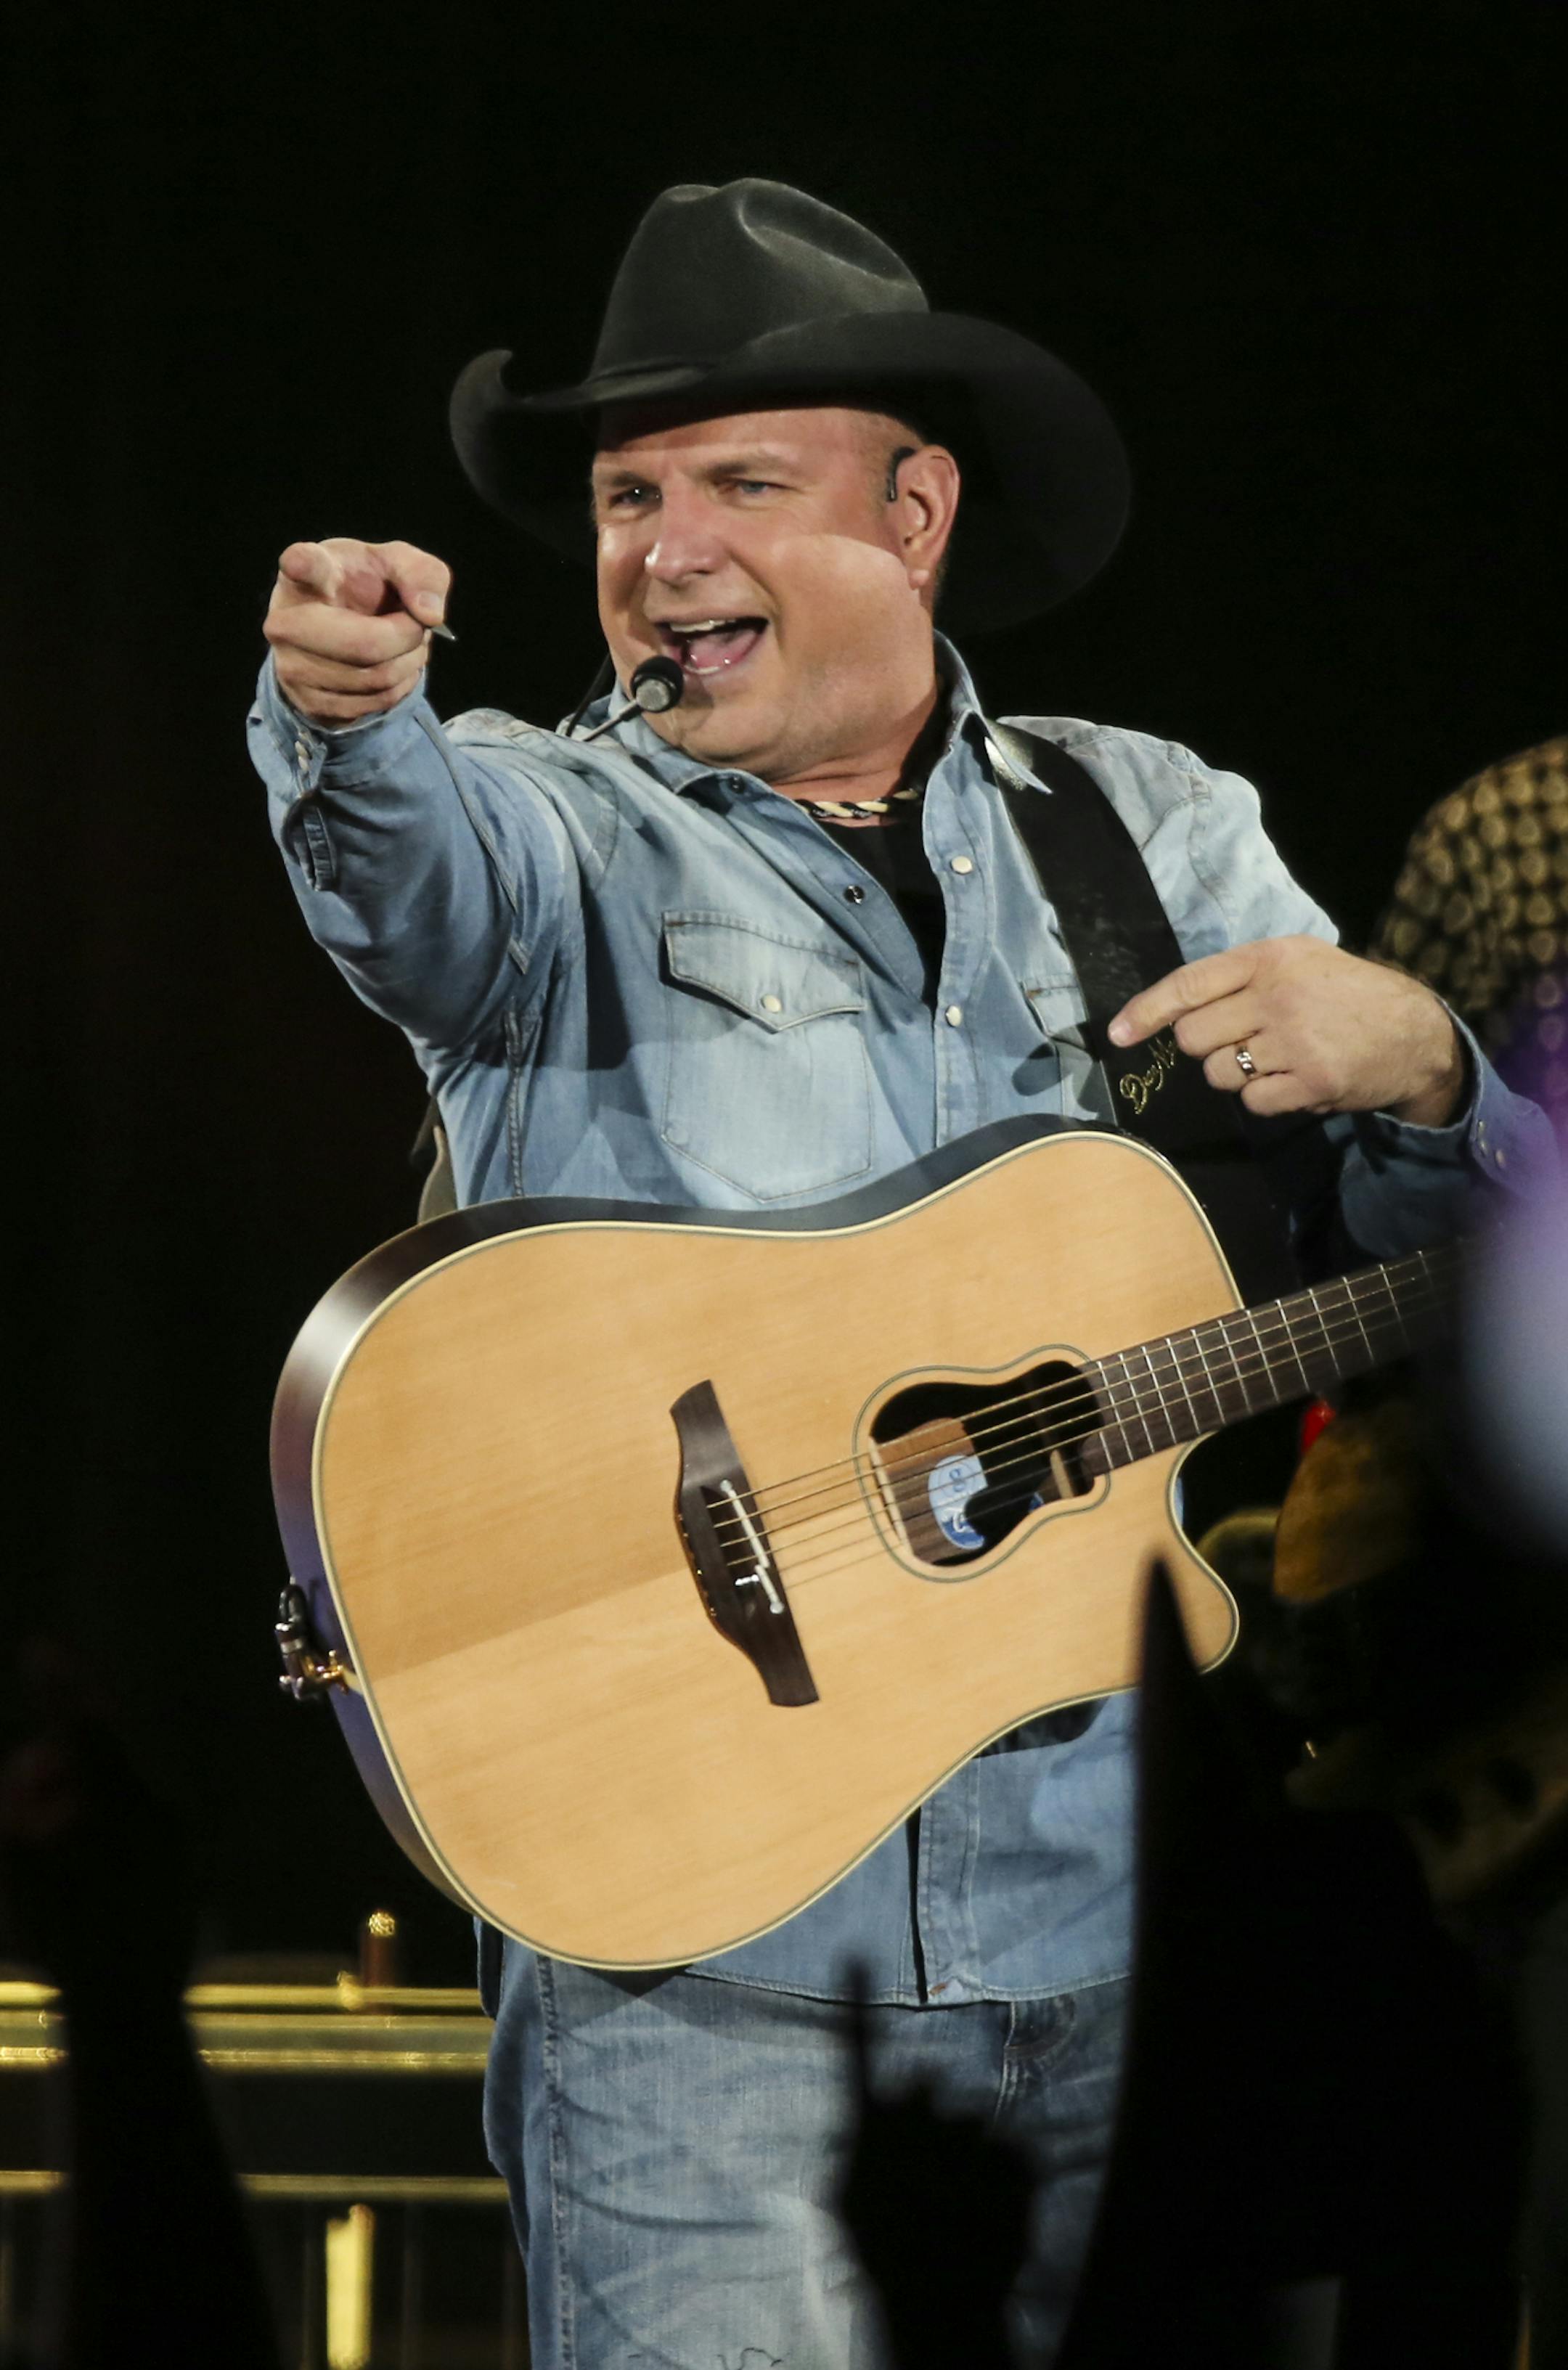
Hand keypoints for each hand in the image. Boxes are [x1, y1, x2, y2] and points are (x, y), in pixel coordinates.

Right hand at [263, 537, 450, 723]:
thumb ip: (421, 574)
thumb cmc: (367, 585)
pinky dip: (398, 687)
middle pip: (365, 645)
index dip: (302, 565)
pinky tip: (393, 667)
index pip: (301, 565)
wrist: (343, 624)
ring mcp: (291, 666)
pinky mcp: (308, 703)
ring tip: (406, 644)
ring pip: (375, 677)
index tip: (299, 562)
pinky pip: (374, 703)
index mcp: (308, 572)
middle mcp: (286, 620)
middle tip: (415, 625)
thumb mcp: (399, 564)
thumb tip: (430, 615)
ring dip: (408, 663)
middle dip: (407, 637)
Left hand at [1108, 935, 1466, 1125]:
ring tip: (1276, 1060)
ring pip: (1219, 1073)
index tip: (1119, 1034)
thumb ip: (1243, 976)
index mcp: (1269, 958)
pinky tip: (1295, 1081)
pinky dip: (1265, 1098)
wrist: (1415, 1033)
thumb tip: (1177, 1009)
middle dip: (1207, 1046)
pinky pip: (1252, 1101)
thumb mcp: (1301, 960)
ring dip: (1236, 1074)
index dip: (1147, 1011)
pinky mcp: (1310, 1080)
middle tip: (1244, 1042)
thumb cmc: (1347, 993)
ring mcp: (1294, 1040)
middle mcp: (1277, 995)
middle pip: (1195, 1036)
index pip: (1190, 984)